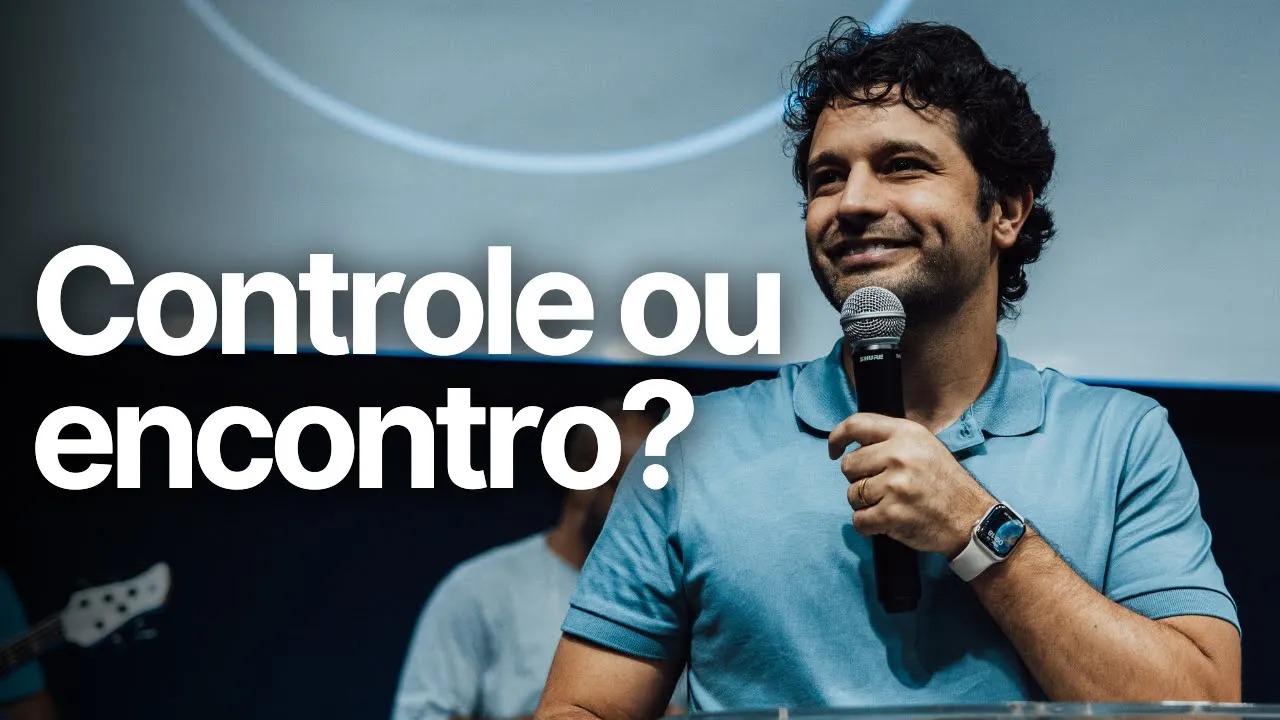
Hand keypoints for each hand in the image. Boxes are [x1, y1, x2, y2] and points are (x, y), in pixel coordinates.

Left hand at [828, 412, 995, 557]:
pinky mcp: (892, 514)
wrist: (971, 518)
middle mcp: (900, 455)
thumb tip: (852, 441)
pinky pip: (859, 520)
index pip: (856, 425)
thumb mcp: (924, 446)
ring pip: (852, 494)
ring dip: (865, 504)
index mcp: (906, 433)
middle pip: (849, 465)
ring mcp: (895, 485)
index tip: (834, 450)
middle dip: (859, 479)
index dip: (837, 437)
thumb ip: (890, 439)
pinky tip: (886, 522)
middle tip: (882, 487)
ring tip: (890, 504)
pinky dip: (868, 525)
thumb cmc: (944, 483)